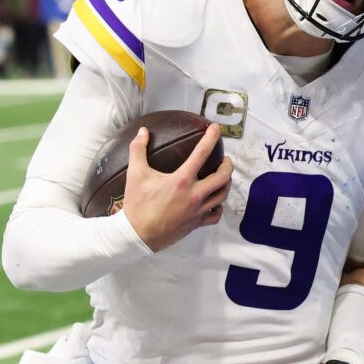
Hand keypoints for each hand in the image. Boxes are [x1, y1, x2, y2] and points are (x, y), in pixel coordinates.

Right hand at [120, 122, 232, 250]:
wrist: (137, 235)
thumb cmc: (137, 205)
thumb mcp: (135, 174)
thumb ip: (138, 149)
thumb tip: (142, 131)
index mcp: (182, 180)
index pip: (202, 153)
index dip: (211, 138)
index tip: (217, 128)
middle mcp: (194, 195)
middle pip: (222, 176)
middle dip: (227, 165)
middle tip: (224, 159)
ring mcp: (197, 211)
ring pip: (222, 195)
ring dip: (226, 183)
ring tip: (223, 177)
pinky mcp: (196, 223)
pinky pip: (216, 215)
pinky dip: (218, 206)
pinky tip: (215, 202)